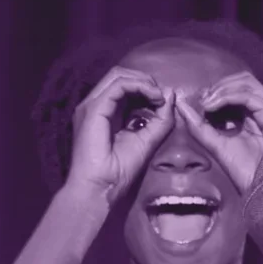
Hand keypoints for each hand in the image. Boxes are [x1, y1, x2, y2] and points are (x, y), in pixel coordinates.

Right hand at [65, 67, 174, 202]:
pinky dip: (139, 86)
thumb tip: (170, 95)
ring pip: (118, 75)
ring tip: (159, 96)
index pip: (125, 86)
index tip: (164, 101)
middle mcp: (96, 105)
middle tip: (163, 95)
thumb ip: (160, 120)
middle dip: (145, 80)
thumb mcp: (148, 141)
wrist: (100, 188)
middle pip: (120, 75)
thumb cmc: (119, 171)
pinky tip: (154, 98)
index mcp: (106, 113)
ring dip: (144, 81)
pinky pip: (118, 85)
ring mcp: (92, 105)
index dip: (146, 87)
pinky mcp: (93, 109)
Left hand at [175, 73, 262, 194]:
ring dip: (221, 90)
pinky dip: (227, 97)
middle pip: (243, 80)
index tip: (199, 103)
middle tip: (202, 101)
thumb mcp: (217, 145)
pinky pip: (248, 95)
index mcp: (258, 115)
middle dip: (218, 87)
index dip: (217, 91)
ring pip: (246, 82)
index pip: (238, 89)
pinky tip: (213, 107)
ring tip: (206, 104)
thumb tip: (181, 105)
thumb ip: (200, 126)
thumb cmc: (247, 173)